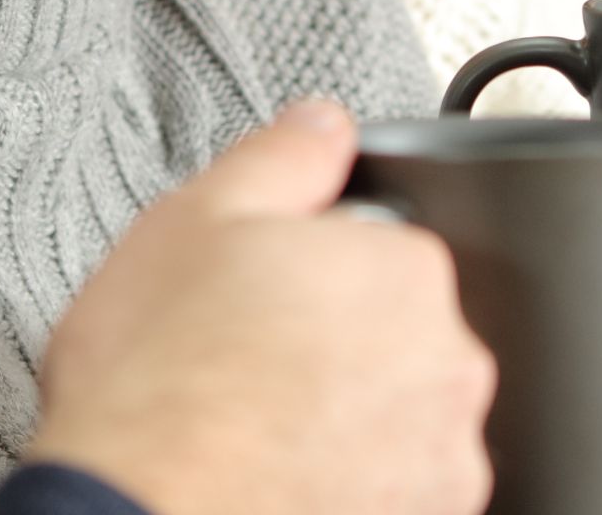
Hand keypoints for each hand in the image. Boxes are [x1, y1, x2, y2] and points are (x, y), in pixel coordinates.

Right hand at [27, 100, 493, 514]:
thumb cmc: (154, 391)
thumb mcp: (195, 220)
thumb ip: (283, 156)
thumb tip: (323, 124)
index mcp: (405, 270)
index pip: (381, 245)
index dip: (310, 268)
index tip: (263, 295)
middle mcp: (447, 365)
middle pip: (398, 332)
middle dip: (336, 342)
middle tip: (248, 362)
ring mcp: (442, 458)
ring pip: (400, 414)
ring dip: (348, 417)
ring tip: (258, 428)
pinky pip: (396, 485)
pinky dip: (353, 482)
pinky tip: (282, 476)